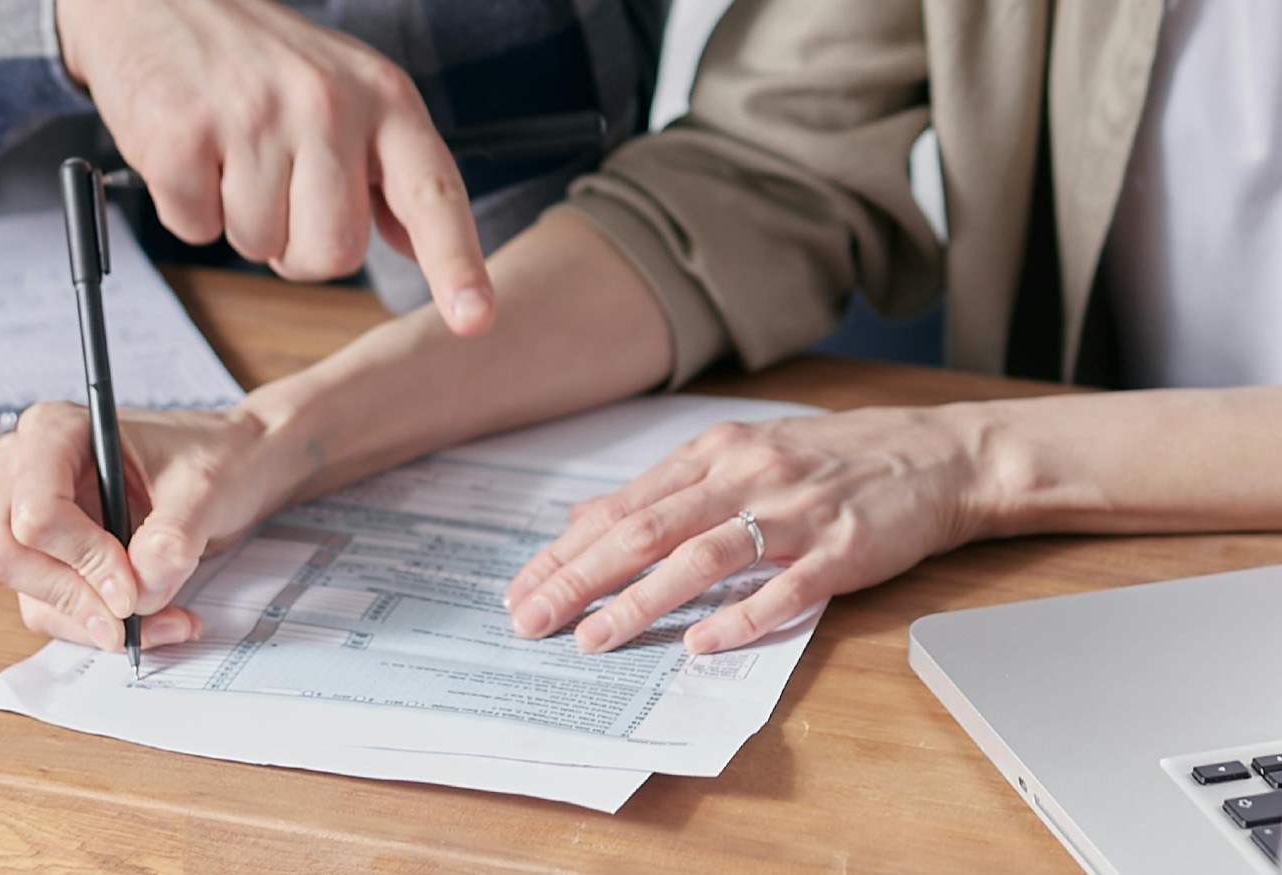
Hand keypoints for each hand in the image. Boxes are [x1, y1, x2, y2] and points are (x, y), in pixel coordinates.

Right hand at [0, 401, 295, 650]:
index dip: (82, 560)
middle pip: (7, 557)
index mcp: (55, 432)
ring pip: (30, 593)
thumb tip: (139, 594)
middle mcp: (27, 472)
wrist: (234, 467)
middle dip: (76, 597)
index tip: (132, 589)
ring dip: (95, 621)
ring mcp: (30, 516)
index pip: (36, 512)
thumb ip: (172, 539)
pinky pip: (54, 608)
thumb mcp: (206, 488)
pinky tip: (156, 619)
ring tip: (168, 620)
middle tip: (137, 615)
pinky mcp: (50, 557)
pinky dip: (101, 625)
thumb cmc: (216, 456)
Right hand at [55, 0, 494, 333]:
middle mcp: (329, 105)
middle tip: (276, 187)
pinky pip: (195, 228)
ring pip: (261, 248)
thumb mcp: (349, 92)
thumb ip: (388, 171)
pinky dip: (187, 206)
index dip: (456, 264)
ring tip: (230, 154)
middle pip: (334, 253)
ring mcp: (254, 118)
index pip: (433, 194)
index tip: (474, 318)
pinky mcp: (183, 136)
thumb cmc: (260, 59)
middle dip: (299, 247)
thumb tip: (418, 246)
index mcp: (384, 99)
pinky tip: (191, 150)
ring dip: (239, 221)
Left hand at [502, 406, 991, 653]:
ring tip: (595, 638)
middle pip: (646, 530)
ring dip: (641, 600)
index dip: (566, 552)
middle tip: (531, 619)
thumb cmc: (830, 460)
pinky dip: (740, 616)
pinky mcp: (843, 549)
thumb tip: (585, 519)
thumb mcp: (739, 454)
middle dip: (579, 579)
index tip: (521, 588)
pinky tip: (701, 643)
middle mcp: (745, 474)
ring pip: (702, 556)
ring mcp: (794, 512)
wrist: (938, 454)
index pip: (622, 507)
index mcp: (714, 452)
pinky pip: (785, 587)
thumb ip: (664, 489)